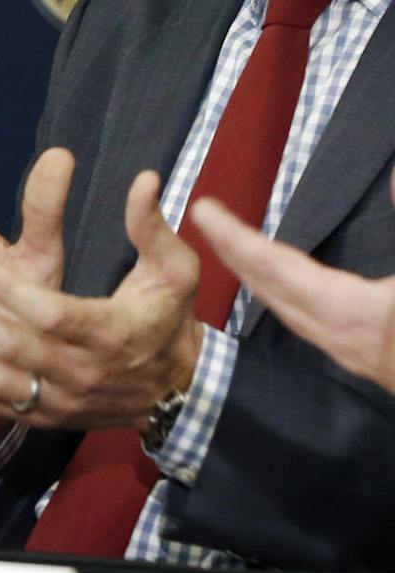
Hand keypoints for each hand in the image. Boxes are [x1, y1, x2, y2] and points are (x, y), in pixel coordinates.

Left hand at [0, 170, 202, 432]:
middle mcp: (83, 373)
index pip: (52, 316)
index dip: (10, 292)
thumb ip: (152, 227)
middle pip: (14, 348)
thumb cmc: (168, 318)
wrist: (175, 390)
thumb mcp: (174, 271)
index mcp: (110, 333)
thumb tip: (144, 179)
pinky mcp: (45, 417)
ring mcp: (61, 401)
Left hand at [192, 186, 394, 393]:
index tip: (202, 209)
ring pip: (286, 311)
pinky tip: (287, 292)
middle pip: (271, 289)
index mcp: (356, 312)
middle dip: (233, 253)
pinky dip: (285, 298)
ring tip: (233, 247)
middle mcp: (343, 336)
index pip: (278, 267)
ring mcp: (355, 354)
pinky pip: (308, 324)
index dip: (238, 236)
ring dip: (256, 276)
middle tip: (204, 218)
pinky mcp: (370, 362)